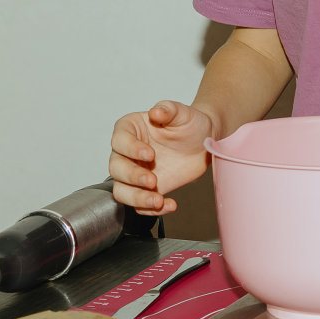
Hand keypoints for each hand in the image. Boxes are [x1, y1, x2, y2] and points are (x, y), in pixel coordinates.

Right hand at [108, 100, 214, 214]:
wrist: (203, 142)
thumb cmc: (189, 123)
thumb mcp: (182, 112)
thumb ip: (168, 109)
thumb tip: (156, 112)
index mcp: (130, 129)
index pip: (119, 140)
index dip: (131, 149)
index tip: (150, 154)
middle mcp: (127, 152)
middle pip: (116, 168)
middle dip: (132, 177)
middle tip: (153, 180)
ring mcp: (134, 173)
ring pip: (121, 191)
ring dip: (136, 198)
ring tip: (157, 200)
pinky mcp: (145, 190)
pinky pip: (139, 204)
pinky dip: (151, 209)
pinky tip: (168, 204)